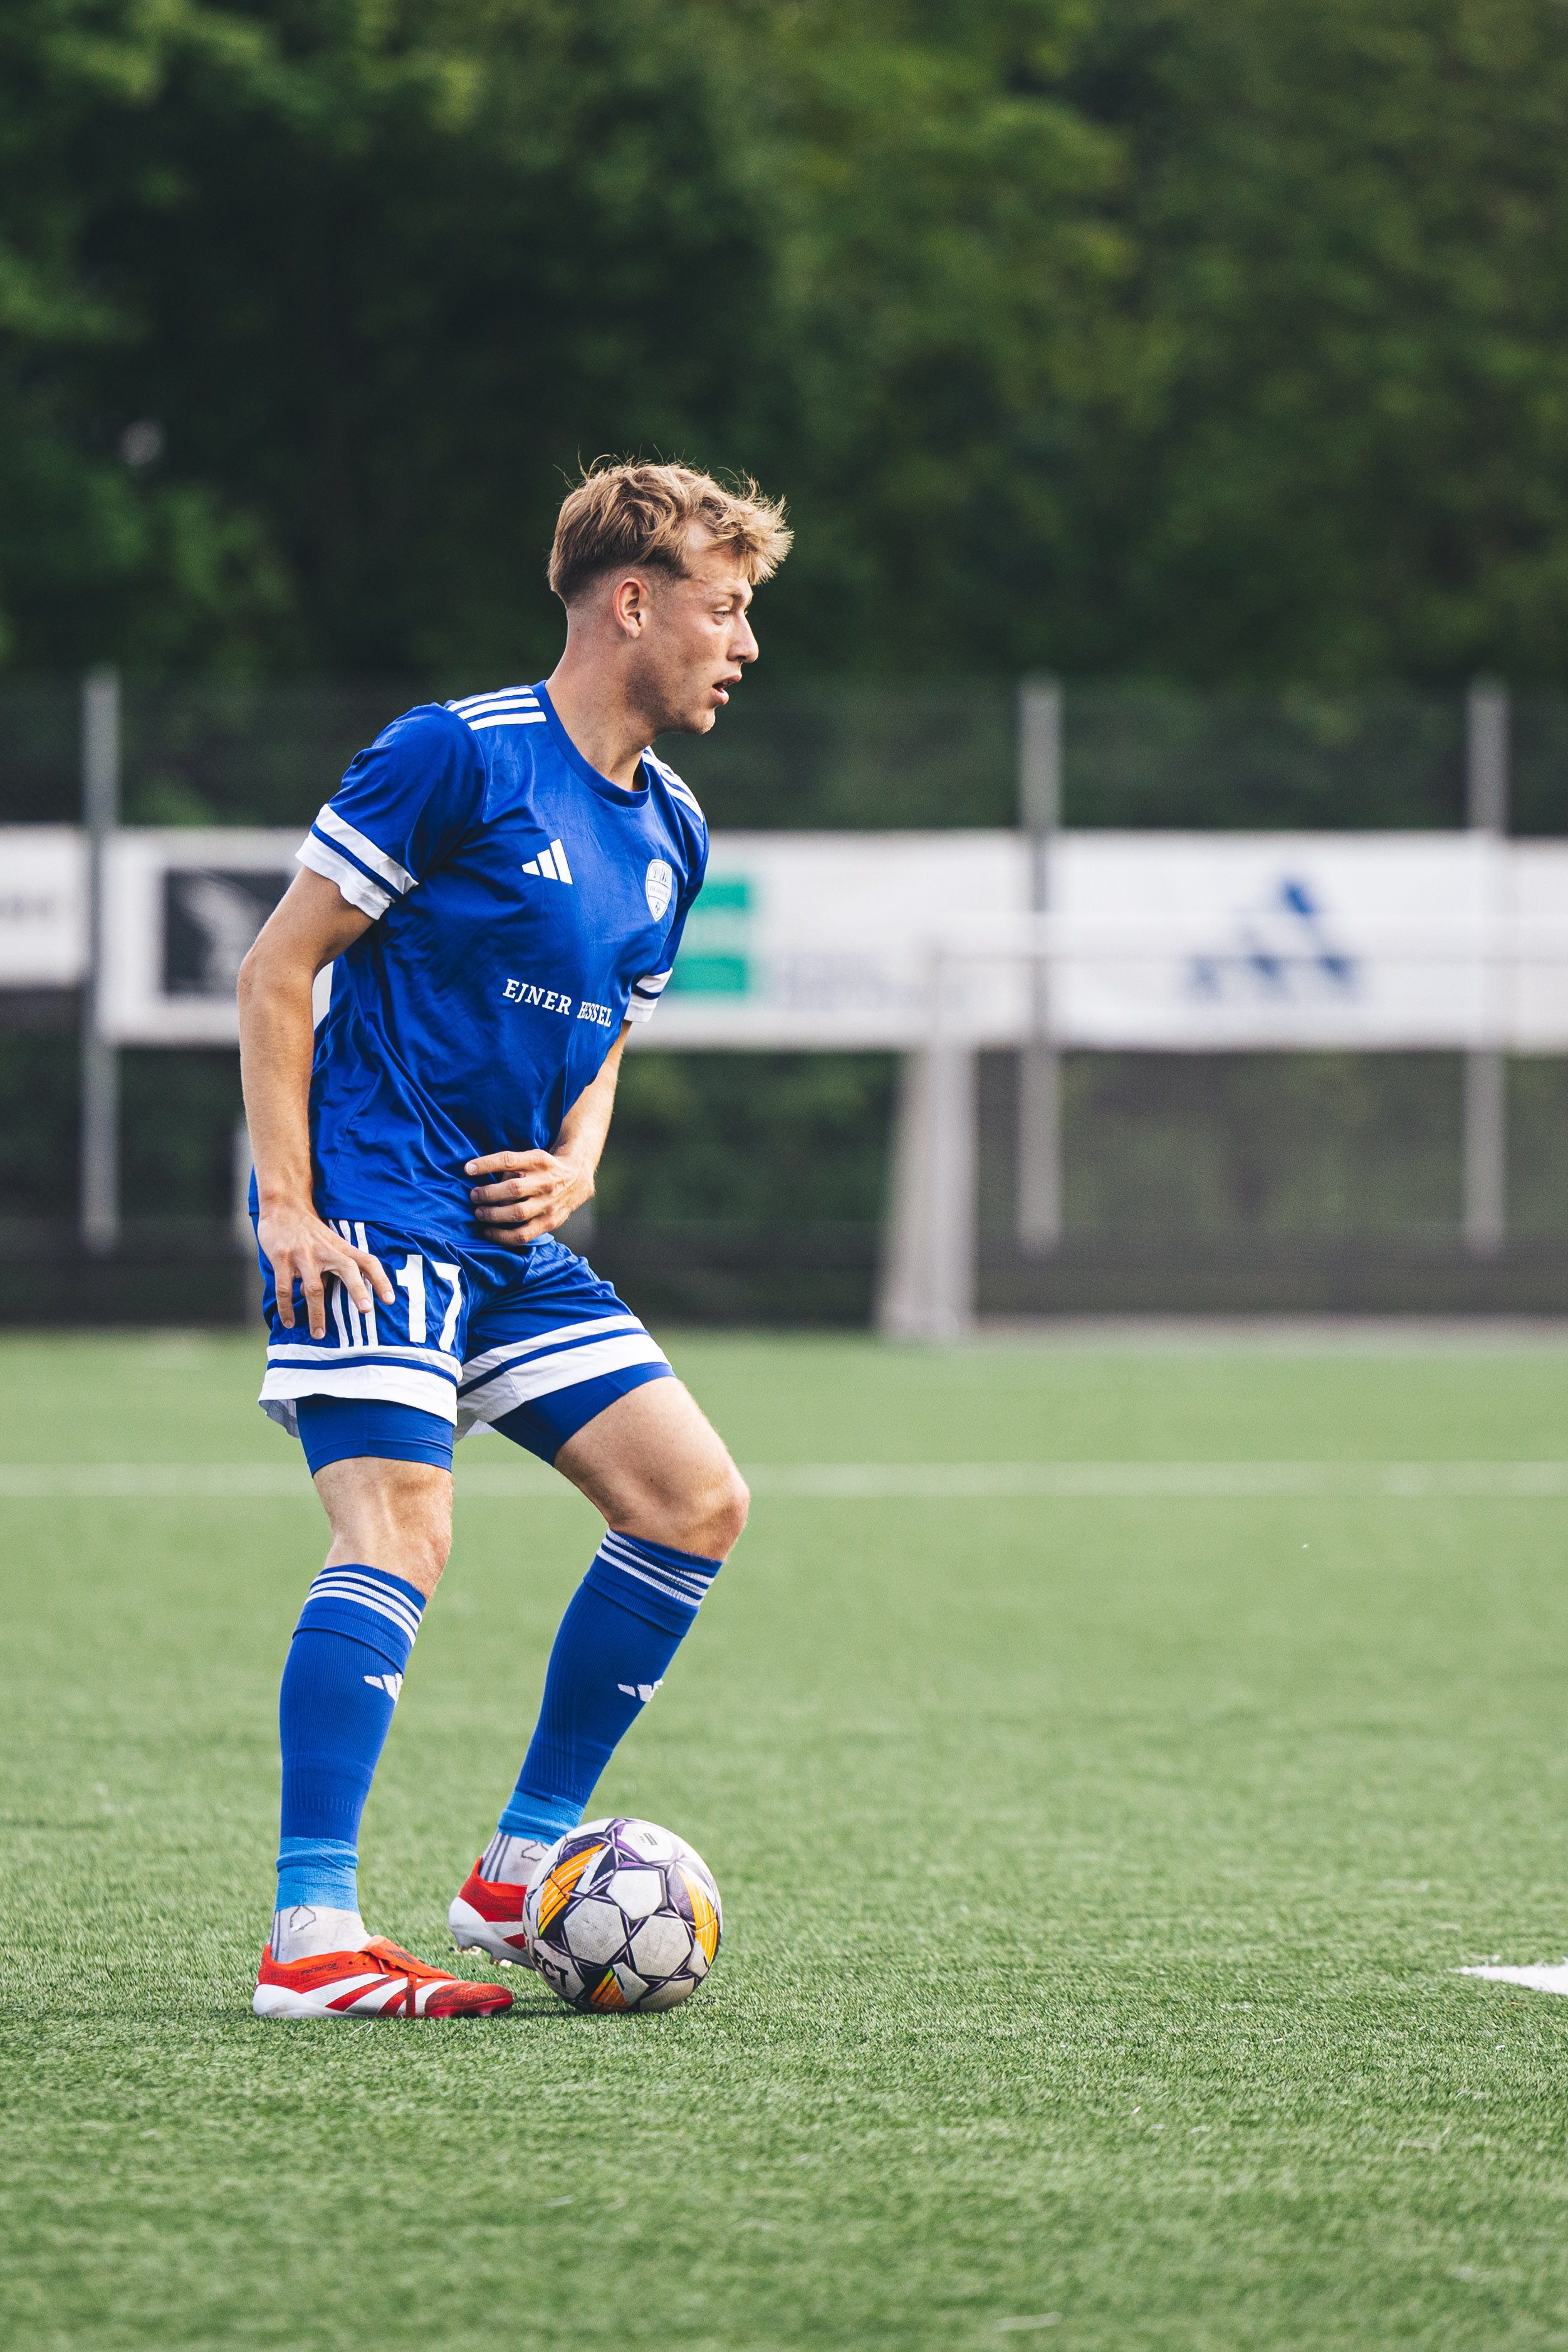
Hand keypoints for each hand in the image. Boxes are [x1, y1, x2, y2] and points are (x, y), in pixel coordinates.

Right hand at [257, 1202, 393, 1338]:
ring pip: (313, 1288)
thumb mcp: (331, 1244)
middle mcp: (325, 1251)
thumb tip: (341, 1297)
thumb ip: (337, 1267)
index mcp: (341, 1248)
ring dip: (316, 1315)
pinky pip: (285, 1289)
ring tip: (318, 1335)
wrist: (283, 1206)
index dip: (380, 1279)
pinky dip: (287, 1308)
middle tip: (366, 1310)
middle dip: (358, 1290)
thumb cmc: (310, 1231)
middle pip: (347, 1269)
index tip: (389, 1300)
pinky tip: (289, 1322)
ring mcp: (303, 1255)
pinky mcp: (282, 1258)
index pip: (367, 1261)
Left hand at [466, 1148, 593, 1247]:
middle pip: (513, 1189)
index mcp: (538, 1161)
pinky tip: (489, 1232)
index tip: (467, 1169)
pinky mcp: (550, 1222)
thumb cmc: (544, 1168)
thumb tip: (481, 1182)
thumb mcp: (531, 1157)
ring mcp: (549, 1204)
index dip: (486, 1164)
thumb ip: (510, 1167)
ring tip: (479, 1213)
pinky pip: (523, 1234)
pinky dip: (502, 1236)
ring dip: (493, 1215)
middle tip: (473, 1196)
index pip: (508, 1160)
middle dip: (487, 1194)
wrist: (577, 1178)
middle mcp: (545, 1182)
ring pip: (517, 1214)